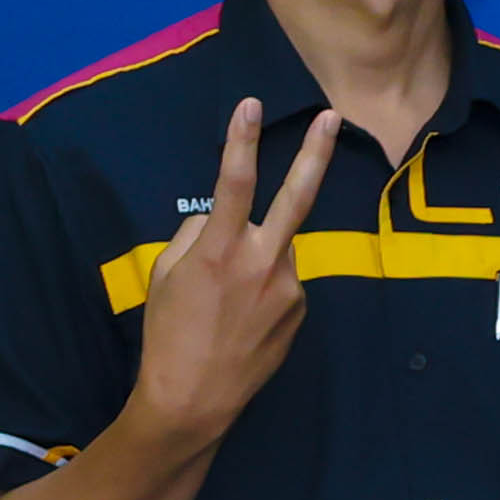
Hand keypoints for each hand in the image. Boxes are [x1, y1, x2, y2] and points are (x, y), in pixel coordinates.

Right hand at [128, 96, 344, 447]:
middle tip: (332, 117)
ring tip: (226, 301)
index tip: (251, 104)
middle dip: (314, 154)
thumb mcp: (167, 273)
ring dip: (257, 256)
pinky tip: (242, 318)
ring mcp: (289, 287)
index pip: (233, 182)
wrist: (195, 395)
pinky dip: (262, 287)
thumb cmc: (169, 331)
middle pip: (296, 198)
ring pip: (276, 249)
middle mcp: (263, 262)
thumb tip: (222, 219)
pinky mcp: (301, 309)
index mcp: (220, 249)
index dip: (242, 140)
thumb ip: (199, 235)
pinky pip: (281, 281)